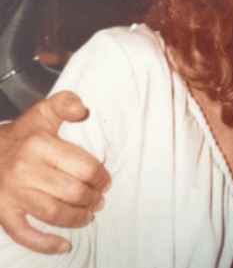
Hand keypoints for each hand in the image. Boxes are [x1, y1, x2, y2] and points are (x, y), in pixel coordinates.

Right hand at [0, 91, 110, 253]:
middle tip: (99, 199)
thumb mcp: (43, 113)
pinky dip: (44, 243)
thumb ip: (65, 104)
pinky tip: (63, 245)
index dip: (100, 176)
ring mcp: (13, 193)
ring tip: (88, 215)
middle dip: (92, 198)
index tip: (105, 181)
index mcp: (39, 144)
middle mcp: (25, 169)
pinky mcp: (3, 211)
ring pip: (53, 213)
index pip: (83, 166)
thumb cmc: (22, 135)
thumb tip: (82, 109)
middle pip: (71, 191)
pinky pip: (23, 233)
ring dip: (77, 218)